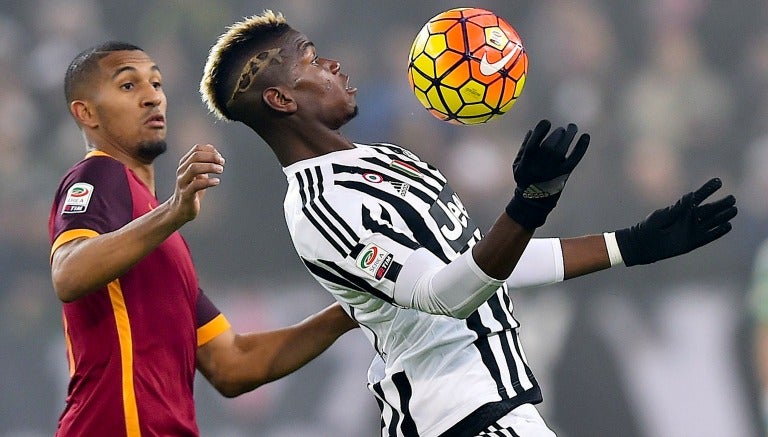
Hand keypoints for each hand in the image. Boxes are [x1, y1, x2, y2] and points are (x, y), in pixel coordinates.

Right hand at [169, 143, 224, 223]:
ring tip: (220, 170)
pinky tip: (216, 182)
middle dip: (211, 157)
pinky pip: (196, 185)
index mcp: (184, 164)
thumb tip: (212, 148)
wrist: (181, 209)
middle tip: (222, 162)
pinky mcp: (186, 194)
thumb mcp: (198, 174)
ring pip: (194, 168)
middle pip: (195, 156)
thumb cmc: (192, 190)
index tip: (220, 156)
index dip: (210, 150)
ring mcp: (182, 182)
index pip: (196, 149)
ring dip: (210, 167)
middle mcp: (181, 171)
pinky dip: (208, 182)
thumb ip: (204, 162)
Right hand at [505, 119, 589, 228]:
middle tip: (561, 130)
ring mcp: (553, 170)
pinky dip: (581, 147)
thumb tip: (532, 130)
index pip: (534, 142)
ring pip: (562, 149)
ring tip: (572, 127)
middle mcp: (540, 165)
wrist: (534, 200)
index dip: (541, 130)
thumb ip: (523, 147)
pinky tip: (585, 137)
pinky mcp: (564, 174)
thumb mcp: (517, 164)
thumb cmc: (525, 179)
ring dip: (569, 135)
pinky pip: (574, 158)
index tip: (546, 123)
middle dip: (557, 133)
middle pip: (550, 145)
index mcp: (527, 161)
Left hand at [615, 178, 736, 265]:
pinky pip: (709, 236)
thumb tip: (691, 195)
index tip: (718, 181)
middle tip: (732, 198)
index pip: (698, 197)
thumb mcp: (663, 215)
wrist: (643, 244)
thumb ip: (678, 208)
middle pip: (709, 209)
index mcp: (682, 209)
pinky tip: (728, 226)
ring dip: (723, 216)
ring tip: (734, 210)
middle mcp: (690, 219)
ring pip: (712, 222)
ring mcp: (692, 230)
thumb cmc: (650, 227)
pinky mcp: (693, 242)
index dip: (708, 189)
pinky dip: (718, 232)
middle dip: (721, 203)